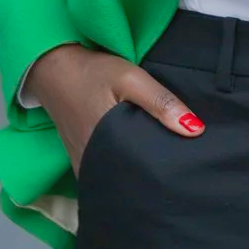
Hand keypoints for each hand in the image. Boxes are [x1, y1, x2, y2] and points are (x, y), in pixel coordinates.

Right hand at [23, 42, 203, 172]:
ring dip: (136, 175)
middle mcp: (93, 164)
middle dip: (153, 179)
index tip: (185, 174)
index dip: (164, 176)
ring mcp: (84, 165)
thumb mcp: (131, 78)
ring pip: (117, 179)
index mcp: (107, 147)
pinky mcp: (80, 160)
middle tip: (179, 174)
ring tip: (163, 172)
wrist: (52, 67)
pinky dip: (121, 170)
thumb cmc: (93, 72)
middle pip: (130, 181)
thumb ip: (161, 102)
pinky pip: (105, 173)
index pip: (142, 176)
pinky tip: (138, 163)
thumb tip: (195, 130)